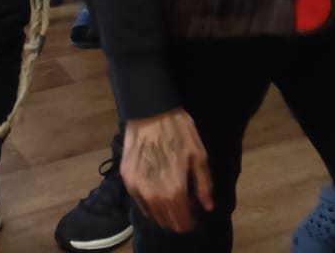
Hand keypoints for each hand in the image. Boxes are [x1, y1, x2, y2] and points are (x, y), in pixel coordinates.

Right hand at [122, 109, 213, 232]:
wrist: (150, 112)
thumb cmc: (179, 132)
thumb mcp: (199, 156)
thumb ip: (204, 185)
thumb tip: (207, 207)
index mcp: (174, 192)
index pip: (183, 222)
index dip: (192, 222)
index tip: (198, 216)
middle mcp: (153, 197)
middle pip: (167, 222)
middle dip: (180, 220)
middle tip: (188, 210)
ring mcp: (137, 190)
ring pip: (152, 215)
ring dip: (164, 215)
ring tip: (174, 204)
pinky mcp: (127, 180)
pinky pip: (140, 202)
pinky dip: (150, 205)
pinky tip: (158, 195)